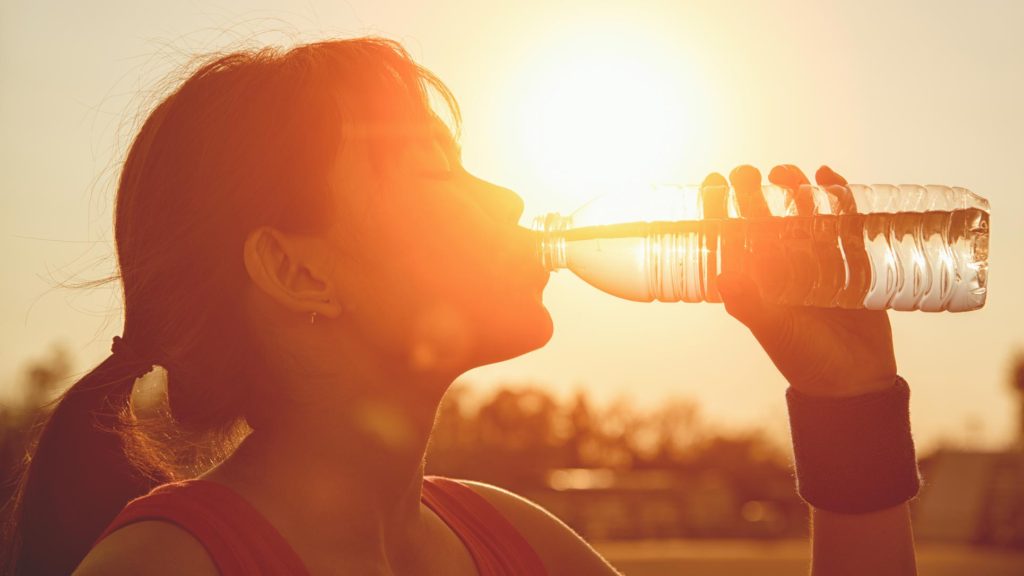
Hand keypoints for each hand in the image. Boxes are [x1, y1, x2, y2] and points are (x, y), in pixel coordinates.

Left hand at [704, 164, 897, 397]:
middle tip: (747, 172)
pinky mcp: (850, 260)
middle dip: (753, 192)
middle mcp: (781, 267)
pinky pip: (842, 222)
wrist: (854, 380)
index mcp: (755, 280)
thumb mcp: (773, 329)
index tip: (713, 182)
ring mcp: (816, 261)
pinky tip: (829, 176)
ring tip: (786, 172)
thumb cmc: (805, 358)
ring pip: (801, 214)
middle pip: (764, 218)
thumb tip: (722, 273)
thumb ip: (749, 302)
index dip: (718, 208)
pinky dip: (838, 197)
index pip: (730, 236)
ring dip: (793, 189)